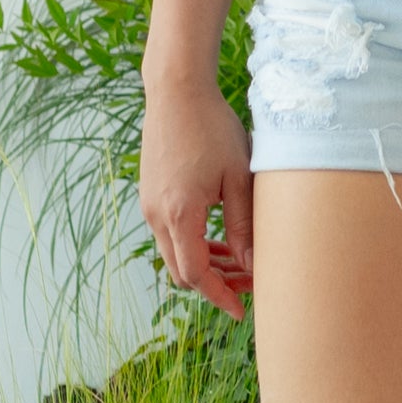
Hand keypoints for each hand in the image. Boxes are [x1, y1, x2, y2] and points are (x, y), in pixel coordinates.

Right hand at [138, 82, 254, 318]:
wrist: (177, 92)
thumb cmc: (212, 129)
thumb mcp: (238, 178)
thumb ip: (243, 226)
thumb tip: (252, 266)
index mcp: (179, 214)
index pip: (196, 275)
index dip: (220, 296)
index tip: (241, 310)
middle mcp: (156, 215)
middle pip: (181, 271)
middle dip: (215, 284)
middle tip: (249, 283)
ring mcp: (149, 205)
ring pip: (174, 253)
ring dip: (205, 264)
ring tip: (239, 262)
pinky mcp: (151, 194)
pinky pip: (169, 233)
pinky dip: (193, 244)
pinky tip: (219, 238)